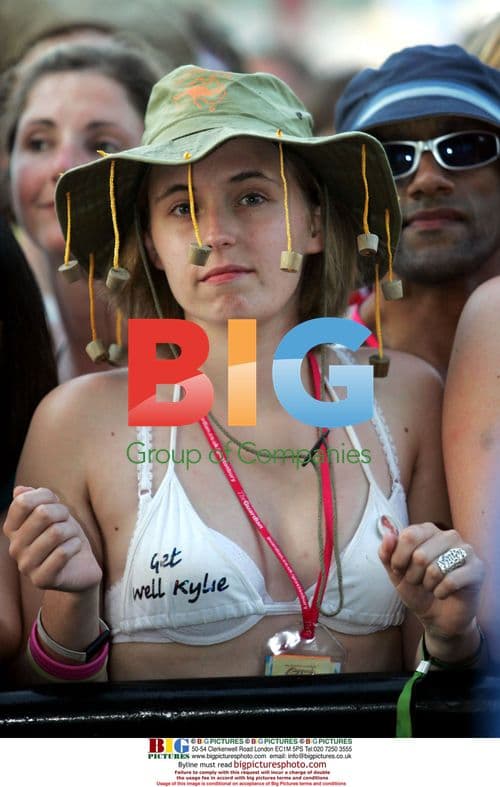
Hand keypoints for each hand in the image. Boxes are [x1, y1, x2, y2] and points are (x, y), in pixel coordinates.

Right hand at [3, 486, 101, 592]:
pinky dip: (75, 545)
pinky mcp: (41, 580)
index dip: (46, 496)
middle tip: (67, 522)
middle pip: (43, 514)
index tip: (56, 504)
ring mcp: (26, 565)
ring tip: (71, 537)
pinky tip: (74, 549)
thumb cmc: (66, 536)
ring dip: (71, 531)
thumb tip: (20, 490)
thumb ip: (37, 499)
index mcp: (12, 529)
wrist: (81, 567)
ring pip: (56, 532)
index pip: (23, 502)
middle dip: (63, 513)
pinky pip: (63, 552)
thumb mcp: (54, 512)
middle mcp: (14, 547)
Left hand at [379, 519, 484, 639]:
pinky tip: (442, 593)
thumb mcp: (395, 573)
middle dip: (413, 576)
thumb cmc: (417, 589)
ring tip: (431, 587)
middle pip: (420, 555)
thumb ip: (387, 553)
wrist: (438, 617)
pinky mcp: (477, 570)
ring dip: (427, 585)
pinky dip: (441, 592)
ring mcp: (465, 551)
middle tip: (418, 582)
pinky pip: (451, 581)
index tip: (398, 570)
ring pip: (436, 568)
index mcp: (428, 530)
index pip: (408, 536)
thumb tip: (388, 534)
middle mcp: (449, 536)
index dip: (398, 559)